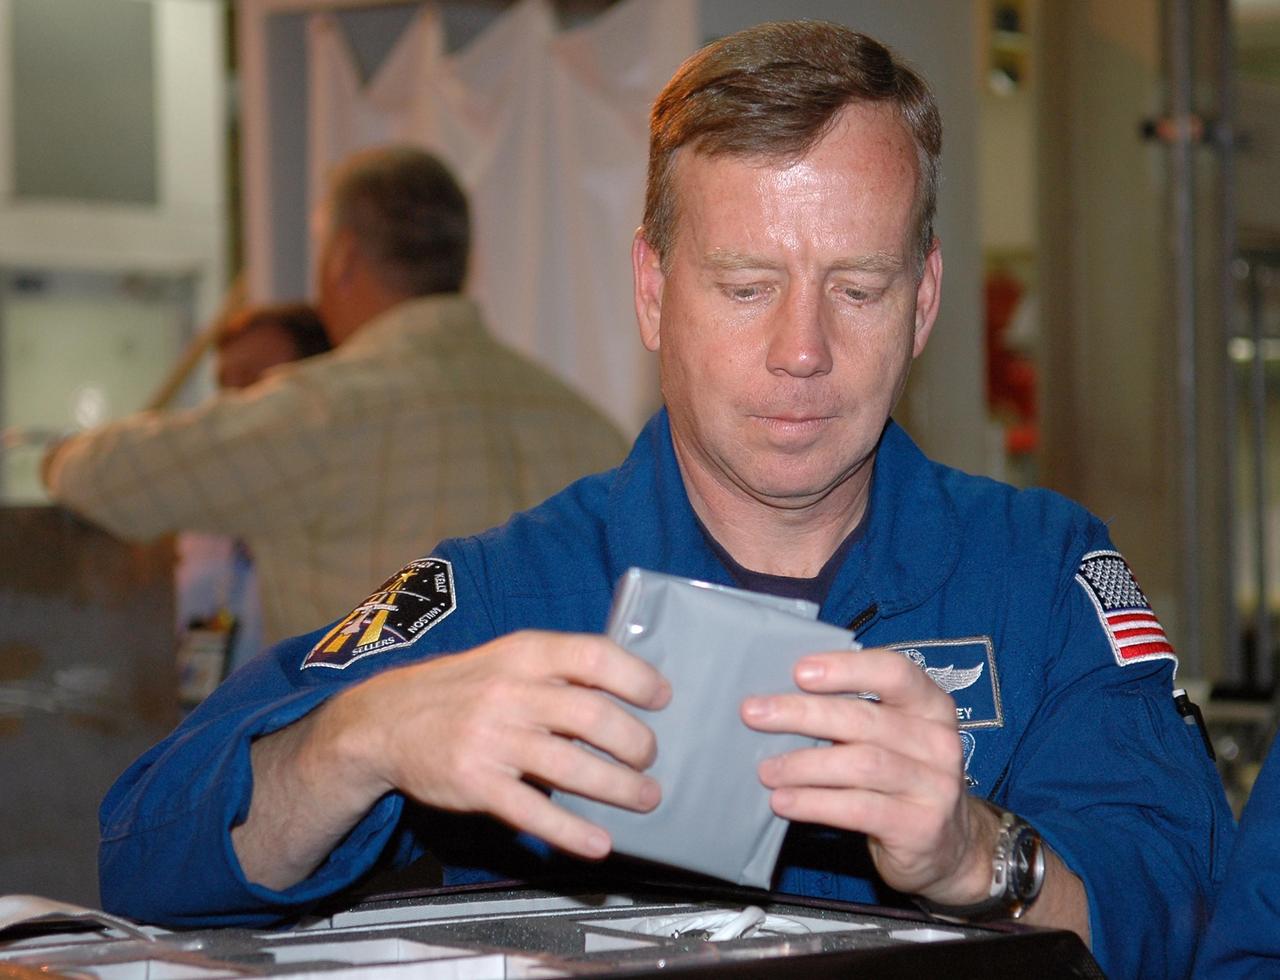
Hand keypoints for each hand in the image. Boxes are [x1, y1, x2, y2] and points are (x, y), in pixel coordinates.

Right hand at [324, 630, 670, 859]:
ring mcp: (492, 739)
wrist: (385, 721)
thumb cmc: (465, 688)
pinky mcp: (475, 783)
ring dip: (618, 787)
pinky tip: (600, 843)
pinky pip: (532, 811)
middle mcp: (511, 692)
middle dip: (634, 741)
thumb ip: (560, 670)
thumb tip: (630, 690)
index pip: (593, 655)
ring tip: (646, 798)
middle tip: (650, 757)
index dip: (636, 677)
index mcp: (525, 653)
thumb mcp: (508, 659)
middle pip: (592, 714)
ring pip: (570, 766)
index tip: (663, 698)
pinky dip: (572, 831)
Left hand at [741, 647, 993, 903]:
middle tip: (755, 714)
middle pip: (865, 719)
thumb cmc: (901, 778)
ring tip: (766, 770)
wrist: (948, 846)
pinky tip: (784, 801)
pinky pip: (859, 809)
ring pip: (860, 765)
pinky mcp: (920, 827)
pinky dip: (815, 803)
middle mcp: (938, 741)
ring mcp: (934, 785)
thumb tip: (779, 700)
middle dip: (803, 714)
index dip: (846, 668)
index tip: (799, 670)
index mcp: (930, 705)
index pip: (894, 672)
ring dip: (804, 765)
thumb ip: (852, 714)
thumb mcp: (891, 738)